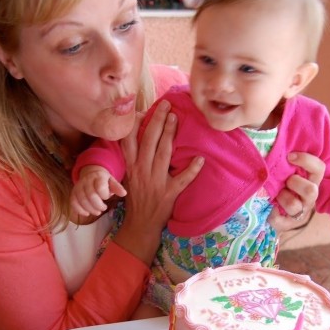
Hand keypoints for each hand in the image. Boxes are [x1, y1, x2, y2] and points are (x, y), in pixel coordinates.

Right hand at [70, 165, 126, 216]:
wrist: (91, 173)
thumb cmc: (103, 180)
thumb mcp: (112, 181)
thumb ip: (117, 187)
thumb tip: (124, 193)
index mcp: (98, 176)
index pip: (100, 187)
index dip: (104, 195)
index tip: (107, 197)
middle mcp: (87, 180)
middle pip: (91, 195)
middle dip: (98, 205)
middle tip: (103, 208)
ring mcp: (78, 186)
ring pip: (82, 200)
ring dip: (90, 209)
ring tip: (97, 212)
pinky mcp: (73, 192)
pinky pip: (73, 202)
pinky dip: (79, 210)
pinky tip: (86, 213)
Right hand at [113, 100, 203, 264]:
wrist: (140, 225)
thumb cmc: (136, 197)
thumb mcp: (129, 174)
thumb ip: (134, 156)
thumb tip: (139, 132)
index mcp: (132, 165)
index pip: (130, 140)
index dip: (137, 123)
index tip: (144, 108)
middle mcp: (142, 170)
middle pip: (149, 141)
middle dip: (158, 121)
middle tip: (166, 105)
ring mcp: (156, 182)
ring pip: (163, 154)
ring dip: (170, 135)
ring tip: (176, 118)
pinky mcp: (169, 193)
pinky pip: (182, 179)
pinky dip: (191, 169)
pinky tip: (200, 158)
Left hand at [269, 152, 324, 231]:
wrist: (273, 208)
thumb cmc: (281, 181)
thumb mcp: (287, 168)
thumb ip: (287, 158)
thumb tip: (275, 134)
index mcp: (311, 180)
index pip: (319, 168)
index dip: (306, 160)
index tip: (290, 156)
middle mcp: (309, 196)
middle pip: (311, 190)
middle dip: (295, 183)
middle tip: (285, 181)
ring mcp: (300, 211)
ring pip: (294, 205)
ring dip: (281, 197)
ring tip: (275, 195)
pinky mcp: (287, 223)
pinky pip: (279, 221)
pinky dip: (271, 214)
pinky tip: (269, 208)